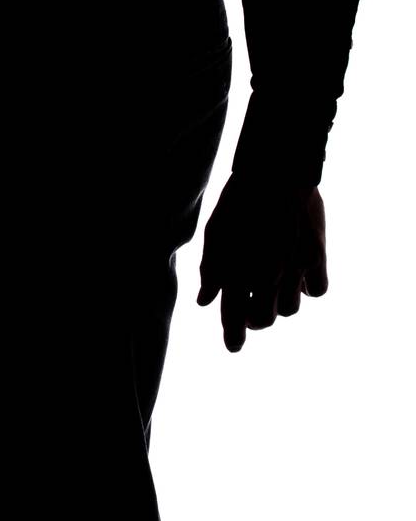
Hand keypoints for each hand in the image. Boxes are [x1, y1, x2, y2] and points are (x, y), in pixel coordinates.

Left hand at [197, 172, 327, 351]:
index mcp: (235, 270)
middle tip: (253, 309)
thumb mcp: (214, 233)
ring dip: (280, 303)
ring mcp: (292, 269)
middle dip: (255, 319)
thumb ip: (210, 270)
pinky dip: (308, 288)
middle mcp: (265, 275)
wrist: (275, 172)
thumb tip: (204, 302)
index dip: (233, 336)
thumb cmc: (238, 201)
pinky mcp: (315, 257)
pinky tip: (300, 276)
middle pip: (263, 320)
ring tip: (274, 284)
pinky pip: (317, 290)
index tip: (234, 348)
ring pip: (290, 309)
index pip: (233, 316)